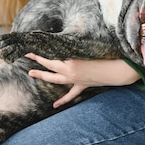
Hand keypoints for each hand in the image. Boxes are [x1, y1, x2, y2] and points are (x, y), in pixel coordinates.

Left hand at [25, 53, 139, 107]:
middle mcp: (71, 71)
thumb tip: (62, 39)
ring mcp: (76, 80)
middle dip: (37, 59)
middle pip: (49, 65)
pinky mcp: (82, 85)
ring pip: (55, 79)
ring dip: (43, 76)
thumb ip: (74, 44)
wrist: (118, 70)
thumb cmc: (105, 54)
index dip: (41, 49)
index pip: (52, 54)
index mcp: (71, 60)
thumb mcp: (87, 47)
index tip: (32, 43)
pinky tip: (54, 106)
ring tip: (31, 73)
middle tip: (26, 54)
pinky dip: (63, 100)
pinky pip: (71, 94)